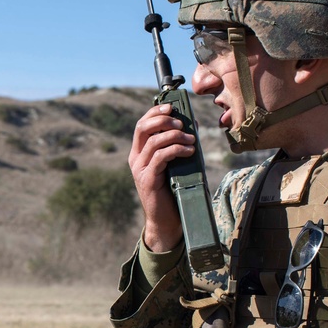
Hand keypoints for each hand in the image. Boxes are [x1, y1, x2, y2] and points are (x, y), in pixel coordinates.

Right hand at [128, 102, 196, 251]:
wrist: (167, 220)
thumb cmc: (173, 190)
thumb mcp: (175, 163)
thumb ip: (178, 145)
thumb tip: (192, 124)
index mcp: (139, 152)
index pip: (142, 124)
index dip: (154, 112)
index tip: (171, 108)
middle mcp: (135, 159)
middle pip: (142, 128)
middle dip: (162, 120)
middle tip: (181, 123)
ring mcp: (140, 169)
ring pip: (154, 142)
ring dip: (175, 136)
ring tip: (191, 140)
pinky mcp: (148, 180)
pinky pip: (160, 157)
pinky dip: (176, 150)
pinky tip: (189, 151)